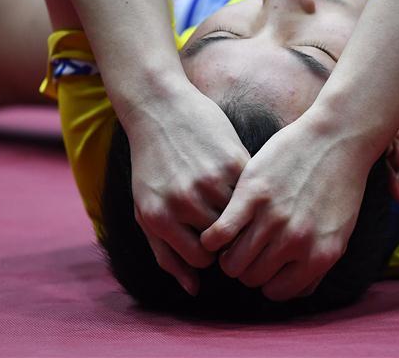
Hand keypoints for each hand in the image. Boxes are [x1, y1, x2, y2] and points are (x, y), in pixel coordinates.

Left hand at [122, 82, 249, 295]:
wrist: (160, 109)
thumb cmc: (152, 165)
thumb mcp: (147, 210)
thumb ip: (166, 254)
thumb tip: (193, 289)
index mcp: (159, 218)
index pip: (201, 258)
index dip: (212, 252)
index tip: (214, 238)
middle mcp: (183, 202)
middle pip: (224, 240)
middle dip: (228, 234)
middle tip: (229, 218)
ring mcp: (209, 180)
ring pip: (241, 217)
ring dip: (242, 213)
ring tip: (237, 201)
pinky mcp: (231, 160)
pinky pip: (251, 191)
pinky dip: (250, 191)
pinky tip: (243, 182)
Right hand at [200, 110, 377, 300]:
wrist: (338, 137)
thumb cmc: (340, 183)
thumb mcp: (339, 231)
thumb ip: (316, 262)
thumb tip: (296, 289)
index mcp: (320, 256)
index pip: (278, 292)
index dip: (266, 280)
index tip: (262, 265)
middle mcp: (297, 242)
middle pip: (253, 277)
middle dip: (246, 267)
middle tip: (243, 250)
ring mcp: (274, 218)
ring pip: (233, 261)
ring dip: (228, 255)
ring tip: (230, 241)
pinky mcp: (253, 194)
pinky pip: (220, 233)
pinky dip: (212, 237)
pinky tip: (216, 230)